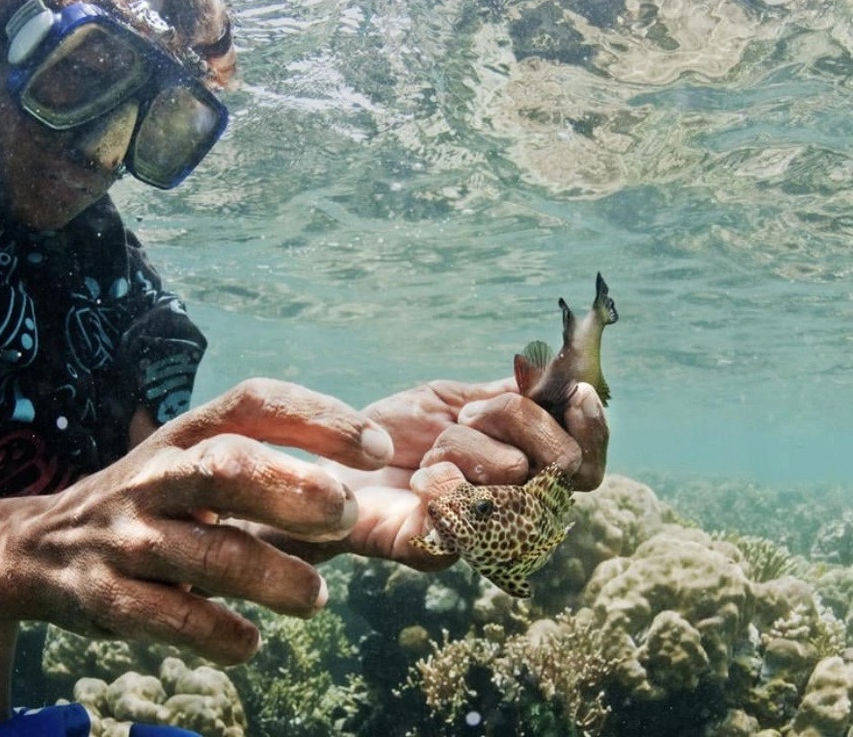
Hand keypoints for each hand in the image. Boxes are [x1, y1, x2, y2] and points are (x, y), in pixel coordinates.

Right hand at [6, 378, 394, 664]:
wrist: (40, 547)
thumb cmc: (150, 505)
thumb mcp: (195, 470)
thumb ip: (268, 480)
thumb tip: (363, 502)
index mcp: (186, 434)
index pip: (255, 403)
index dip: (318, 417)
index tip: (377, 448)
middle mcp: (156, 475)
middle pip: (227, 468)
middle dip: (294, 490)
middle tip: (346, 515)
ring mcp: (128, 536)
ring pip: (208, 554)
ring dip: (273, 578)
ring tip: (315, 598)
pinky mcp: (107, 596)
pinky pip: (172, 618)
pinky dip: (220, 635)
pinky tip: (251, 643)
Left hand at [286, 380, 608, 569]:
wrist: (331, 465)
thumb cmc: (393, 434)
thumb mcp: (454, 399)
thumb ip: (508, 393)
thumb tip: (563, 375)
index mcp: (525, 470)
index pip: (588, 461)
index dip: (594, 428)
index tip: (578, 392)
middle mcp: (515, 508)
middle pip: (562, 462)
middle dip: (517, 419)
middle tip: (467, 416)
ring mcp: (482, 534)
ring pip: (513, 475)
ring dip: (464, 445)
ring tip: (429, 451)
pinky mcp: (440, 552)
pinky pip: (465, 515)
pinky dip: (440, 481)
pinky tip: (420, 479)